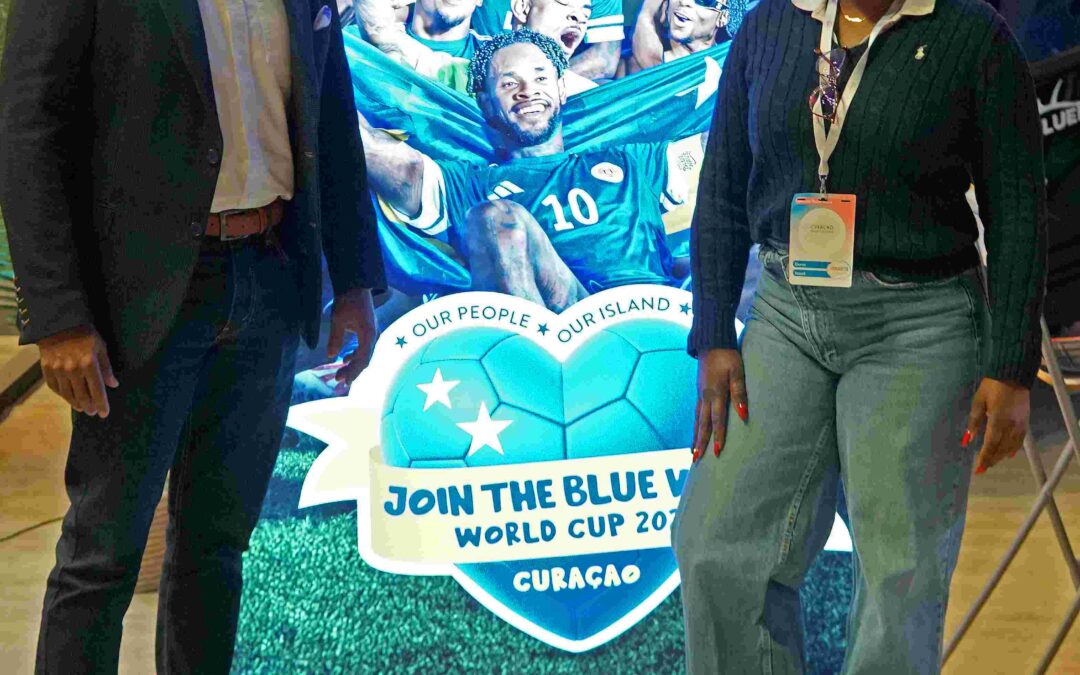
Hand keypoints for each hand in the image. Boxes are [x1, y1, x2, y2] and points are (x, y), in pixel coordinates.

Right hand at [38, 326, 118, 417]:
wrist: (58, 324)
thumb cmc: (85, 335)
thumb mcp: (101, 347)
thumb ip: (106, 367)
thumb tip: (113, 385)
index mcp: (89, 364)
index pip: (97, 390)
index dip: (102, 404)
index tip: (105, 413)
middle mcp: (72, 369)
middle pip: (82, 396)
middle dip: (89, 407)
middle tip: (93, 412)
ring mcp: (58, 370)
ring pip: (67, 394)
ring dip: (76, 403)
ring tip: (82, 408)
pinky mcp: (46, 368)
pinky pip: (54, 387)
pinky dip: (62, 395)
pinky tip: (68, 398)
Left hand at [326, 288, 377, 385]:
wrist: (356, 285)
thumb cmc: (347, 301)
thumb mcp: (337, 320)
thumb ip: (335, 339)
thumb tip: (330, 356)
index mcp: (368, 335)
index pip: (362, 359)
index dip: (353, 371)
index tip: (343, 380)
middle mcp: (373, 335)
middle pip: (365, 359)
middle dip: (352, 371)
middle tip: (338, 380)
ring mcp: (372, 333)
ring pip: (365, 354)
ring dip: (353, 364)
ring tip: (341, 371)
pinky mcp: (369, 330)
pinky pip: (364, 347)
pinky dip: (355, 355)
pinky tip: (345, 358)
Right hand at [692, 348, 747, 462]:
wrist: (711, 342)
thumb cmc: (727, 356)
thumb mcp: (737, 372)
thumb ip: (740, 393)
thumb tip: (743, 415)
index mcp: (715, 393)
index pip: (717, 420)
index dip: (718, 436)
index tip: (718, 452)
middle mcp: (705, 397)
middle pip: (702, 424)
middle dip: (700, 443)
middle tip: (696, 460)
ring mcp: (700, 394)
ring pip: (696, 420)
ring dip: (695, 436)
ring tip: (693, 451)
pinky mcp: (699, 392)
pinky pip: (696, 413)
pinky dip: (695, 425)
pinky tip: (696, 431)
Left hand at [964, 377, 1029, 473]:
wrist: (1013, 375)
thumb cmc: (991, 387)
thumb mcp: (978, 402)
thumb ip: (974, 422)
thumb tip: (967, 439)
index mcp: (997, 420)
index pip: (990, 445)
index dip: (984, 458)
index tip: (978, 468)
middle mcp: (1010, 425)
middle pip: (1001, 448)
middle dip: (991, 459)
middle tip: (982, 469)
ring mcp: (1020, 424)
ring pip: (1011, 446)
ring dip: (1001, 456)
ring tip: (992, 463)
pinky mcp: (1026, 421)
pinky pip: (1020, 440)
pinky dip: (1013, 449)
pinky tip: (1008, 454)